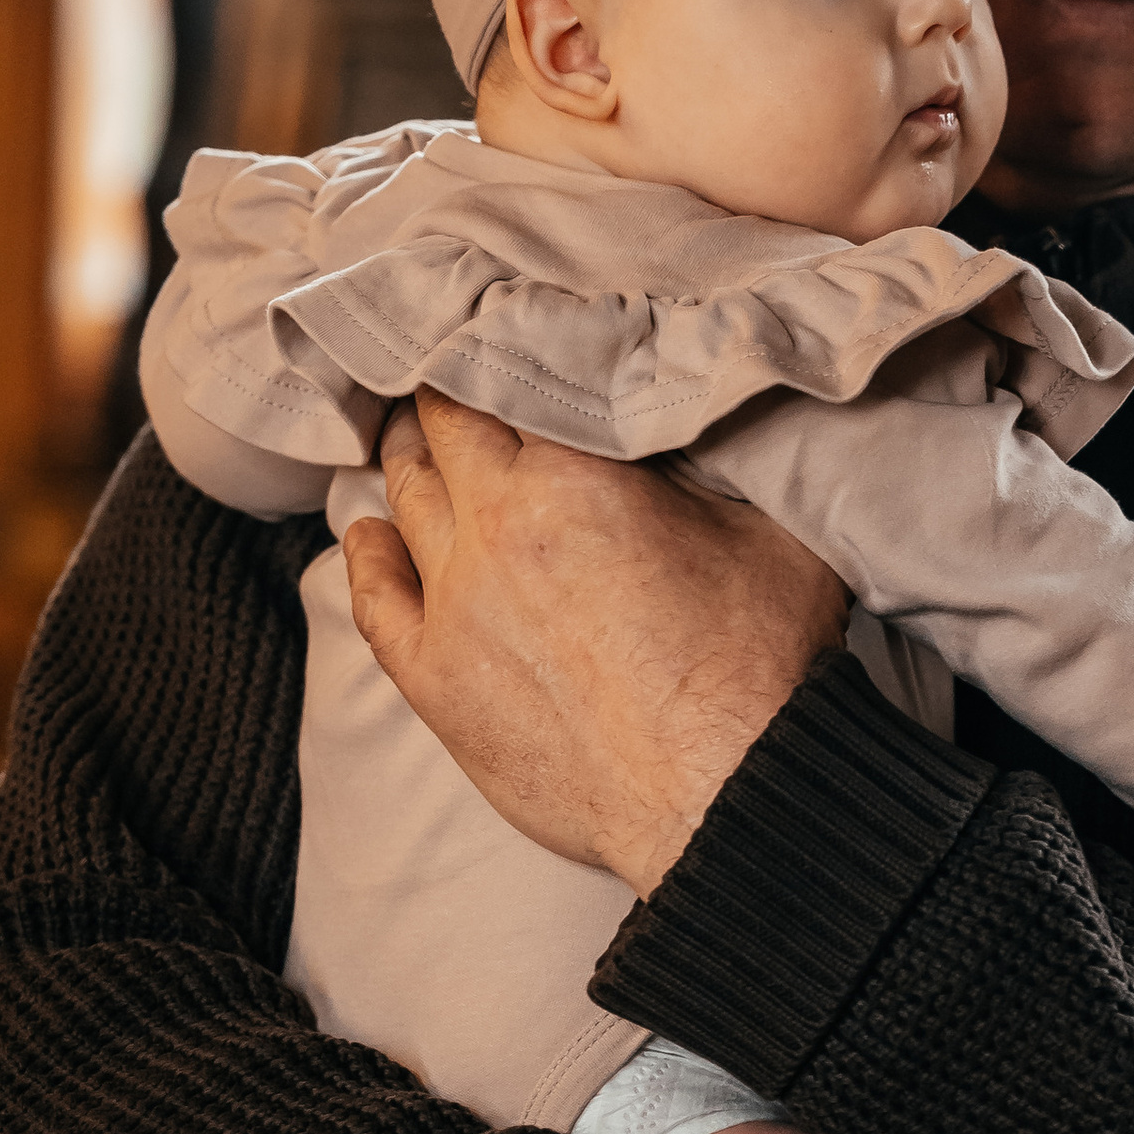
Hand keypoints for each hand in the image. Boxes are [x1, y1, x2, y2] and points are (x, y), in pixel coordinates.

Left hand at [340, 390, 847, 894]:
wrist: (725, 794)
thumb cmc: (758, 665)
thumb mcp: (766, 525)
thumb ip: (712, 461)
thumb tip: (694, 422)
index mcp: (569, 472)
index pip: (506, 375)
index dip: (503, 349)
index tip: (505, 339)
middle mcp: (494, 524)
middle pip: (439, 428)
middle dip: (444, 397)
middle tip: (453, 382)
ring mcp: (454, 605)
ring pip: (403, 500)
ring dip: (408, 463)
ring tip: (414, 443)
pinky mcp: (436, 682)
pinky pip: (374, 601)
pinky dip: (367, 557)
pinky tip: (368, 536)